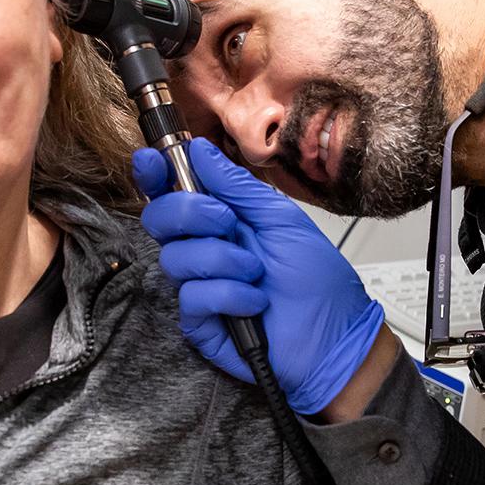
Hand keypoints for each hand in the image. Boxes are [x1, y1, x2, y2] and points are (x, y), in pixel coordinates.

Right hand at [135, 139, 386, 415]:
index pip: (174, 191)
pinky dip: (229, 295)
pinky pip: (192, 296)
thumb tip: (199, 149)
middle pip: (160, 219)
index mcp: (223, 219)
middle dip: (191, 213)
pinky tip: (256, 303)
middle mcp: (206, 248)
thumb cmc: (317, 279)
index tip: (150, 159)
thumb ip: (239, 187)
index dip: (155, 174)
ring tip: (257, 273)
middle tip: (227, 223)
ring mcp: (201, 285)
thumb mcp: (282, 220)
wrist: (334, 336)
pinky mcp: (200, 322)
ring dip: (223, 260)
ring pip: (175, 258)